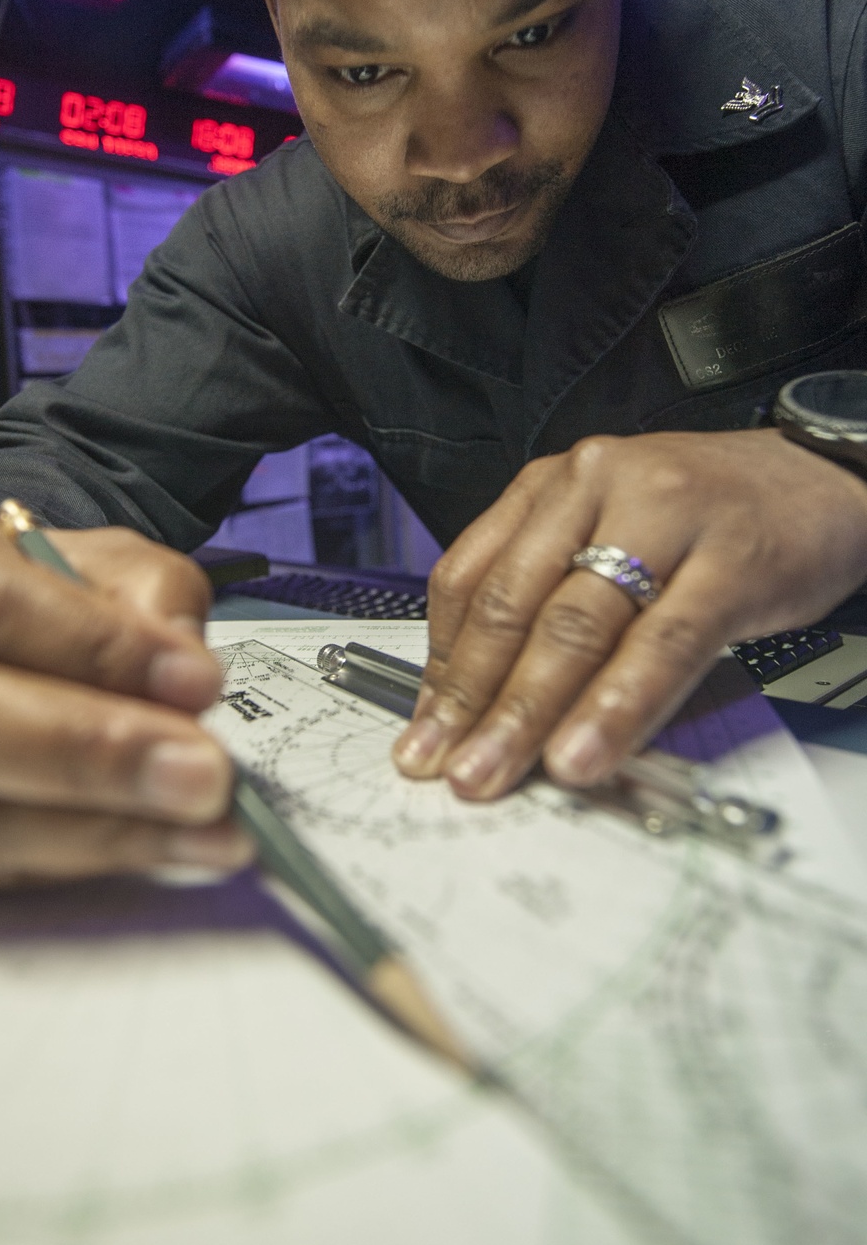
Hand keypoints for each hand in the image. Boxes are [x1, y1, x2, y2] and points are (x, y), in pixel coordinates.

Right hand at [0, 506, 251, 886]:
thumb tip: (183, 666)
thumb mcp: (88, 557)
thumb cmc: (22, 588)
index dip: (94, 649)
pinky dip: (78, 861)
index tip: (195, 682)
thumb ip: (145, 593)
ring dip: (101, 831)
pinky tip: (157, 847)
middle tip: (202, 775)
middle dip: (88, 756)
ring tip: (208, 829)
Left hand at [392, 429, 866, 796]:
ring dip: (527, 712)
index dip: (440, 663)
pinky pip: (661, 643)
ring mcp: (665, 517)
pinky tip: (584, 750)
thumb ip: (551, 597)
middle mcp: (596, 485)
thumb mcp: (608, 532)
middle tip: (443, 764)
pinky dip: (615, 705)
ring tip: (496, 769)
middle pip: (512, 604)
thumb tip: (490, 700)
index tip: (424, 728)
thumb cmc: (708, 515)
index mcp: (553, 483)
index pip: (469, 575)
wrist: (820, 475)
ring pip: (576, 625)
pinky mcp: (730, 560)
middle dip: (470, 699)